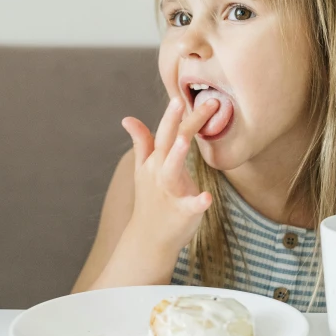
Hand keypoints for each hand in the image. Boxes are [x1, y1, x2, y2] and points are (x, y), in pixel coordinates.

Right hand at [120, 95, 219, 254]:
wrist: (149, 239)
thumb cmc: (151, 200)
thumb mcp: (143, 170)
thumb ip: (141, 143)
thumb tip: (127, 118)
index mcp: (155, 161)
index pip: (163, 133)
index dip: (172, 115)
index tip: (180, 96)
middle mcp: (160, 173)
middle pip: (168, 143)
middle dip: (175, 123)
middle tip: (182, 101)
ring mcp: (170, 192)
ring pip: (172, 170)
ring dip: (176, 154)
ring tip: (183, 139)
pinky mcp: (183, 212)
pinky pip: (191, 206)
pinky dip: (198, 202)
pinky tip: (208, 197)